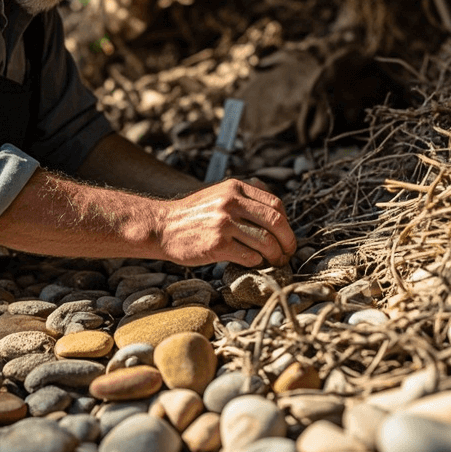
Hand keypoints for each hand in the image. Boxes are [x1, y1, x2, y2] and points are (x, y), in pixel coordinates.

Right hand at [153, 178, 296, 267]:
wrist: (162, 227)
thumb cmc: (193, 215)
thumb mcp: (219, 194)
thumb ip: (245, 196)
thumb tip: (277, 208)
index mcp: (235, 188)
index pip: (275, 204)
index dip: (286, 222)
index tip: (285, 235)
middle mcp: (231, 202)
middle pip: (276, 222)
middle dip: (288, 241)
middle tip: (288, 253)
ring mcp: (224, 223)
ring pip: (266, 241)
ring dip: (275, 255)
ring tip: (275, 262)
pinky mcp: (217, 245)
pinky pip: (250, 256)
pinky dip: (257, 262)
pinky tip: (253, 263)